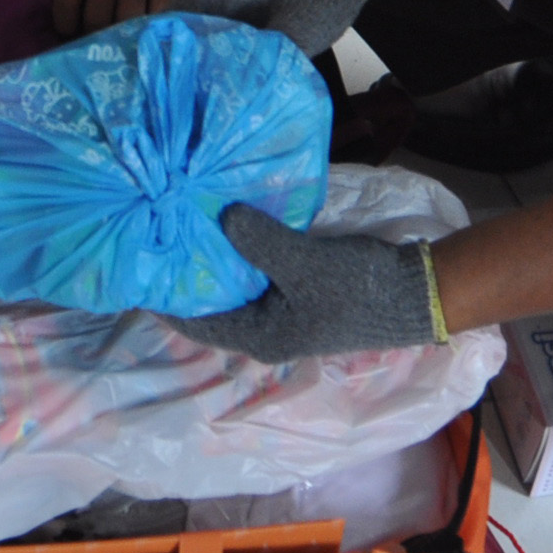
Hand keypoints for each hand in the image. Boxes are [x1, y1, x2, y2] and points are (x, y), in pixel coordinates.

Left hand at [51, 0, 183, 35]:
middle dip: (90, 32)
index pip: (66, 4)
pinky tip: (142, 20)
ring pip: (128, 19)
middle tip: (91, 34)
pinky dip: (148, 19)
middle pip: (97, 19)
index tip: (66, 29)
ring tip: (116, 32)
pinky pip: (158, 8)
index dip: (63, 24)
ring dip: (119, 31)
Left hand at [165, 207, 451, 360]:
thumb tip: (221, 215)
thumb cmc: (358, 288)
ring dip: (215, 258)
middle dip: (187, 273)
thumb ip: (260, 242)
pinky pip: (256, 271)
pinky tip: (229, 221)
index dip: (164, 298)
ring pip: (234, 285)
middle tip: (158, 233)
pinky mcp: (298, 289)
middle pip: (212, 303)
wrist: (415, 291)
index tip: (136, 268)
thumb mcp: (304, 264)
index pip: (195, 322)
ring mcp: (282, 309)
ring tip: (185, 221)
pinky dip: (241, 251)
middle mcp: (265, 328)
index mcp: (259, 337)